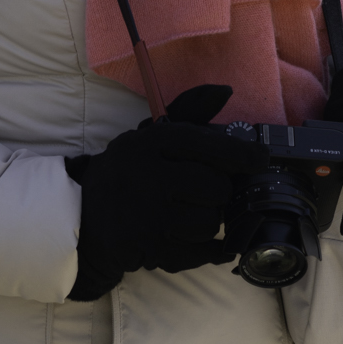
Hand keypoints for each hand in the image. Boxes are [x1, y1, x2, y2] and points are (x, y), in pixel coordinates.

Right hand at [64, 85, 266, 299]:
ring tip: (187, 215)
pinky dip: (205, 249)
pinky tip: (192, 239)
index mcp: (149, 143)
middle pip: (216, 187)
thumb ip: (188, 112)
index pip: (204, 143)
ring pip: (210, 221)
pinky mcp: (150, 249)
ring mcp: (149, 216)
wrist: (82, 217)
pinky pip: (200, 252)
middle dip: (218, 191)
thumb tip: (225, 91)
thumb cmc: (127, 173)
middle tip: (203, 192)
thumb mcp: (149, 136)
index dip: (239, 152)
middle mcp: (148, 177)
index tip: (259, 158)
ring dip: (208, 221)